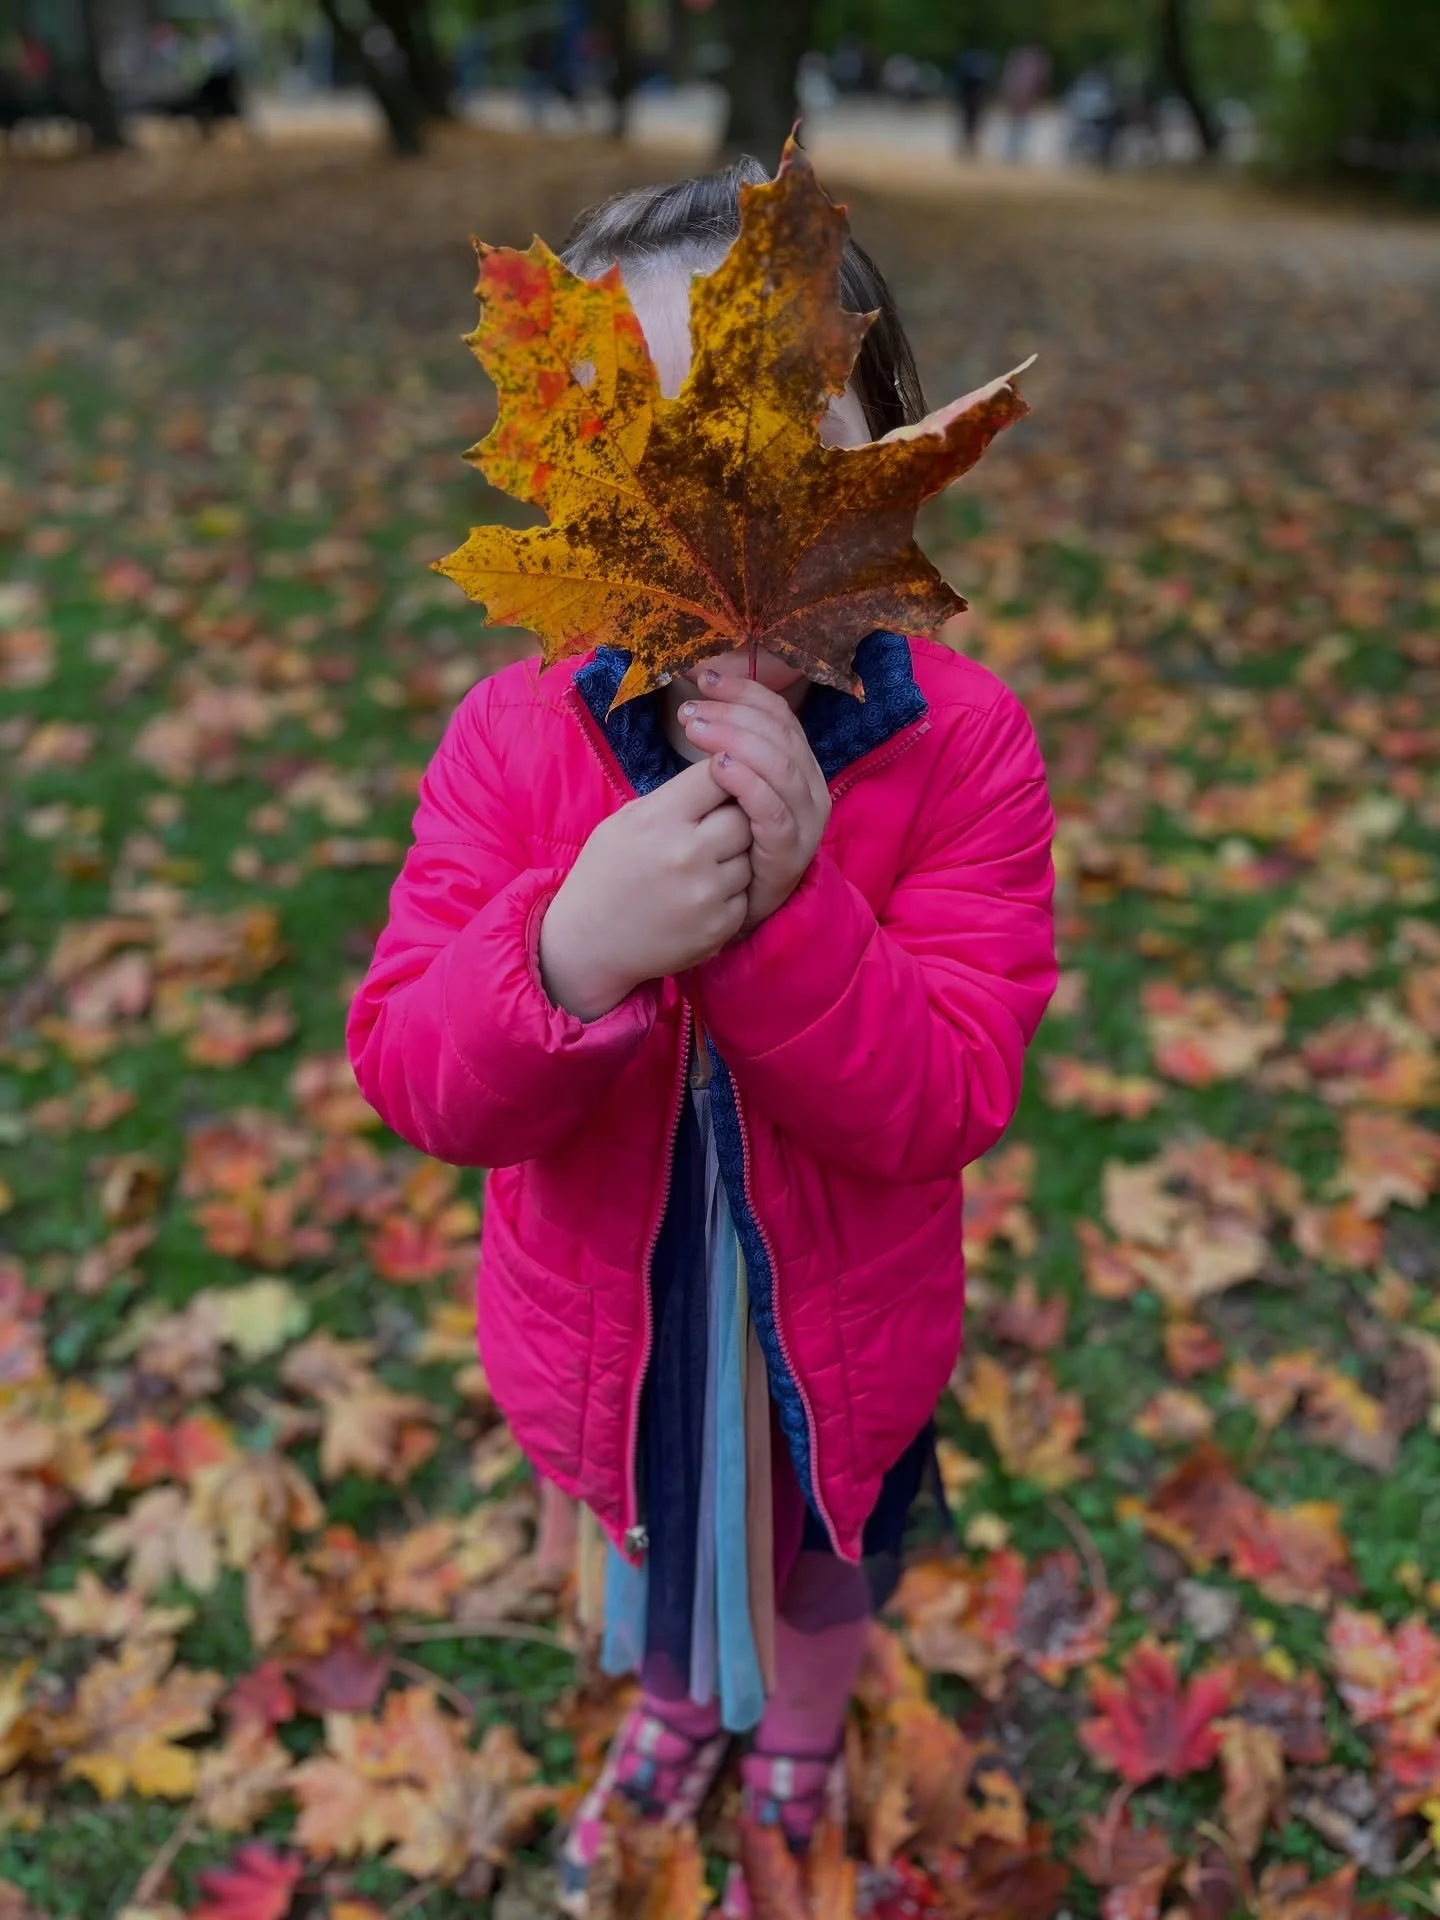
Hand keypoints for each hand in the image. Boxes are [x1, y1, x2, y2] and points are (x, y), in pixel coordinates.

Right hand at [539, 759, 751, 1020]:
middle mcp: (686, 852)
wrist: (588, 943)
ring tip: (701, 869)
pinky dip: (730, 896)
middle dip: (734, 820)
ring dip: (735, 859)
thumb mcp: (624, 822)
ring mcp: (706, 892)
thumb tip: (722, 773)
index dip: (724, 776)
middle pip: (746, 816)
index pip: (718, 776)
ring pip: (751, 857)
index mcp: (659, 818)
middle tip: (712, 832)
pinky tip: (699, 899)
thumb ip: (672, 799)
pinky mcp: (719, 925)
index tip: (719, 785)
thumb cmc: (605, 875)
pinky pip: (746, 895)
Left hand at [677, 671, 830, 931]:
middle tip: (690, 711)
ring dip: (736, 739)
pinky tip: (719, 769)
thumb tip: (702, 685)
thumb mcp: (720, 786)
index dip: (742, 690)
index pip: (777, 713)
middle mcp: (809, 789)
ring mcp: (803, 823)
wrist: (716, 910)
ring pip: (779, 766)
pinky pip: (773, 810)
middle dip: (733, 713)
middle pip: (779, 734)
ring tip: (696, 729)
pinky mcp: (789, 854)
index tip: (702, 677)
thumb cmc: (714, 842)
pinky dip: (748, 784)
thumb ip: (723, 743)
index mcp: (795, 765)